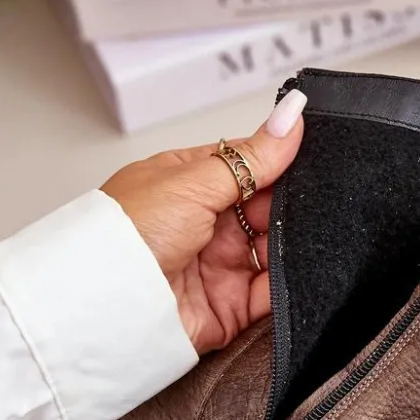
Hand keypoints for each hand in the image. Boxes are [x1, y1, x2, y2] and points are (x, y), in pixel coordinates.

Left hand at [101, 90, 305, 354]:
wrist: (106, 303)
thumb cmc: (127, 234)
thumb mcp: (195, 181)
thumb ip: (253, 156)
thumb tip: (292, 112)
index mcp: (191, 184)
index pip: (250, 167)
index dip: (281, 164)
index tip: (314, 159)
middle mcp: (206, 223)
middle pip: (268, 211)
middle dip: (292, 208)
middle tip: (312, 203)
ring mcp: (218, 265)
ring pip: (275, 252)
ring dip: (294, 247)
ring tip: (309, 239)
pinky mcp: (229, 307)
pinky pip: (271, 295)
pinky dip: (290, 287)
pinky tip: (302, 272)